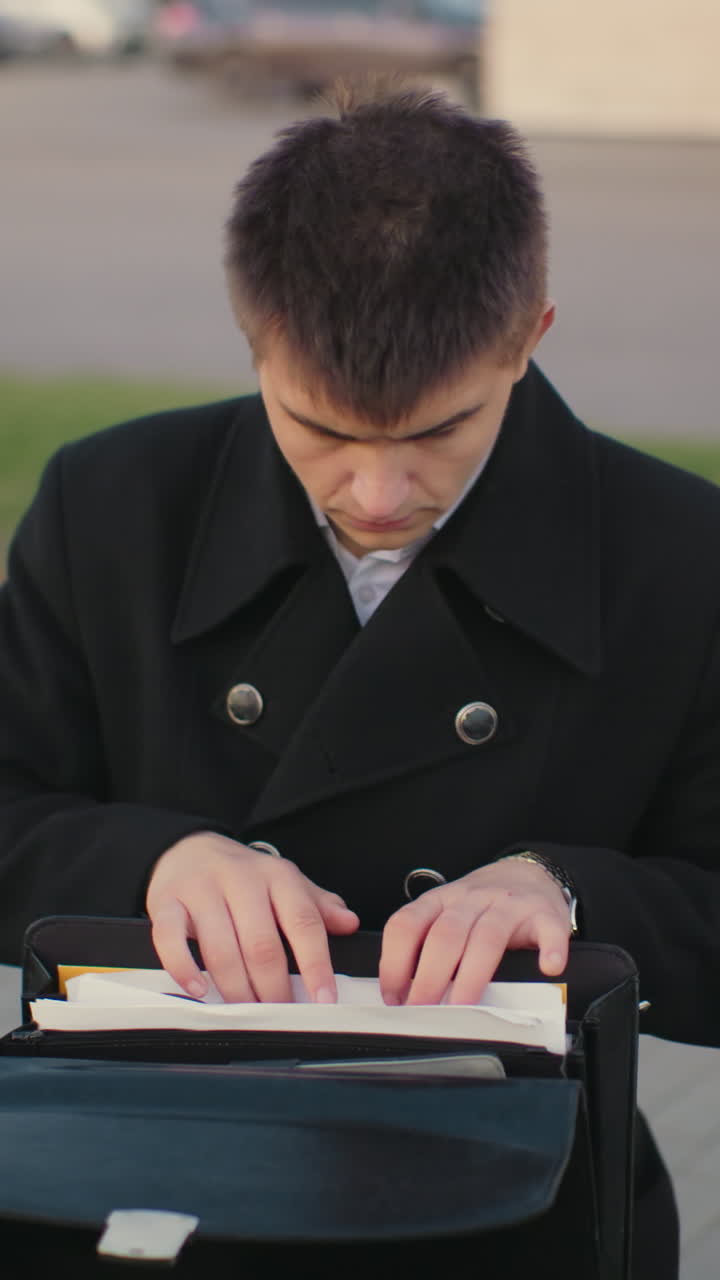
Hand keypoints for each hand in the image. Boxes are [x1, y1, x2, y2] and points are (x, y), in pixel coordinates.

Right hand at [146, 832, 358, 1002]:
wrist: (187, 847)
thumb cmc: (241, 874)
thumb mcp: (284, 882)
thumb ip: (317, 905)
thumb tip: (349, 923)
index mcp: (277, 877)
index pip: (303, 923)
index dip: (316, 964)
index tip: (324, 997)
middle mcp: (241, 880)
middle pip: (262, 944)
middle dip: (274, 988)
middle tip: (281, 1013)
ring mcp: (202, 891)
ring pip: (221, 949)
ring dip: (236, 988)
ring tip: (247, 1010)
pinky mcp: (166, 902)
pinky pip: (170, 939)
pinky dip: (184, 968)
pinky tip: (198, 989)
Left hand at [379, 858, 572, 1005]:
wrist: (527, 873)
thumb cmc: (482, 904)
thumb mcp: (445, 914)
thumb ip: (426, 945)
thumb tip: (401, 995)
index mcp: (440, 900)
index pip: (407, 925)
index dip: (395, 962)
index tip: (393, 996)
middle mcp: (471, 898)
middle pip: (445, 935)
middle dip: (429, 977)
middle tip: (423, 1010)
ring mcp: (508, 904)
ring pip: (487, 937)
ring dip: (472, 976)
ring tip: (463, 1006)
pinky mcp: (544, 913)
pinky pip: (548, 930)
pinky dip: (549, 950)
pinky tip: (548, 968)